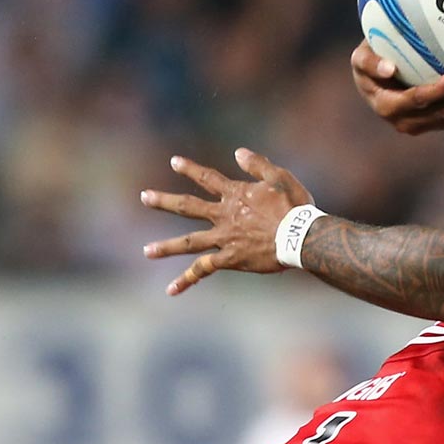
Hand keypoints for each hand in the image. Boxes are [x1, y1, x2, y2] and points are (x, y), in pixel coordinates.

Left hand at [141, 149, 312, 296]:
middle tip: (144, 197)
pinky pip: (203, 270)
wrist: (299, 237)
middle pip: (187, 207)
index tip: (174, 162)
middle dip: (164, 201)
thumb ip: (257, 164)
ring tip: (146, 251)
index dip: (189, 169)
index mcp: (235, 194)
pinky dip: (187, 280)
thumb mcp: (279, 177)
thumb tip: (237, 153)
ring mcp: (224, 238)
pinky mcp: (230, 259)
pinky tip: (171, 290)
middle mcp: (223, 215)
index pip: (206, 178)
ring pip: (188, 242)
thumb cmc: (294, 206)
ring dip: (166, 247)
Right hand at [350, 41, 443, 134]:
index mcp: (387, 106)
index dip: (433, 93)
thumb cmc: (371, 59)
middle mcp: (404, 121)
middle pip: (438, 117)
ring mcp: (421, 125)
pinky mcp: (434, 124)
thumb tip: (389, 68)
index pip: (413, 101)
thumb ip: (369, 62)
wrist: (377, 75)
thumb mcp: (361, 57)